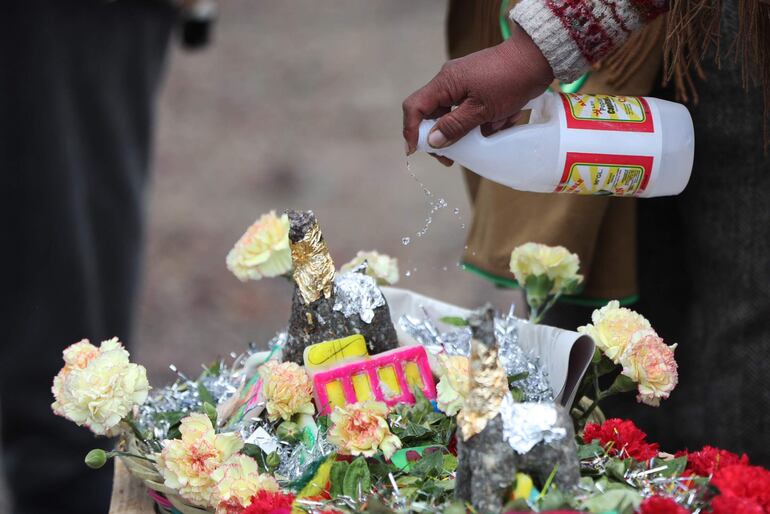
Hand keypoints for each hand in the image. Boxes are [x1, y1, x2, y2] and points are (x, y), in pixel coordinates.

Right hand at [402, 26, 552, 164]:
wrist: (537, 58)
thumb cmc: (510, 80)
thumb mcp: (482, 110)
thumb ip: (454, 126)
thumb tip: (432, 142)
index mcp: (445, 83)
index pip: (415, 107)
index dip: (411, 130)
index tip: (415, 151)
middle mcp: (449, 82)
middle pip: (432, 114)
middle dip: (442, 137)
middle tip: (451, 158)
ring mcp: (464, 84)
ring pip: (454, 115)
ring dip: (466, 131)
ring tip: (486, 136)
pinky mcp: (478, 88)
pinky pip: (470, 111)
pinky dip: (480, 122)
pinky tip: (498, 123)